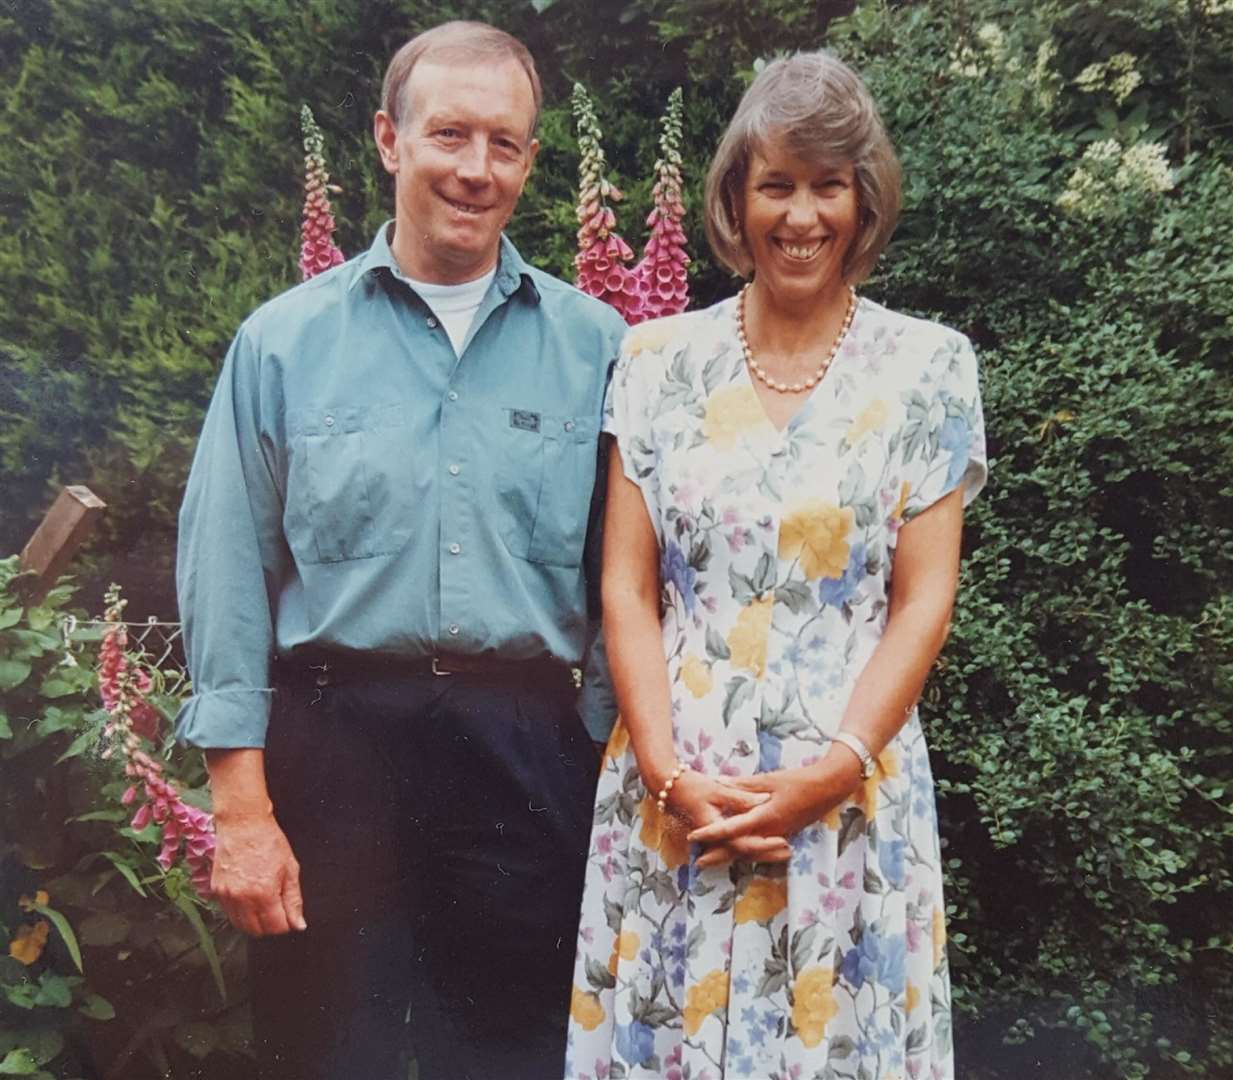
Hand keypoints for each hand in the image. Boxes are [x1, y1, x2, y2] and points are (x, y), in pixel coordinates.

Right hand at [211, 811, 305, 935]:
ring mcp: (226, 896)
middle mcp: (242, 899)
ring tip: (264, 904)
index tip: (290, 916)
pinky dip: (241, 913)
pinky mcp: (216, 891)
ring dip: (255, 922)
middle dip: (270, 926)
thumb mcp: (290, 868)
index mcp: (263, 893)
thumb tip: (299, 924)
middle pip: (257, 931)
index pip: (276, 927)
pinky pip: (229, 913)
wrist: (243, 824)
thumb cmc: (269, 841)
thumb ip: (294, 899)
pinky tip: (250, 898)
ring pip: (241, 926)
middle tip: (278, 910)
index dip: (286, 925)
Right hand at [666, 771, 791, 867]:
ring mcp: (714, 839)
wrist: (669, 788)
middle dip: (767, 854)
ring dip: (762, 852)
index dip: (764, 844)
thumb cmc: (692, 786)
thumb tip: (764, 799)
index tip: (784, 841)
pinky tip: (764, 843)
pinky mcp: (715, 834)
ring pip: (741, 851)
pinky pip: (735, 844)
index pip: (743, 843)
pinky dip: (751, 845)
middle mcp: (715, 839)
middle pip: (745, 852)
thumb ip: (741, 797)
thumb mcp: (717, 789)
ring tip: (784, 851)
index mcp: (716, 828)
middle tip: (789, 852)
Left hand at [687, 756, 860, 869]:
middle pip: (739, 848)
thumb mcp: (769, 779)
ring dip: (731, 855)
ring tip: (712, 860)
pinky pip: (761, 847)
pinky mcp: (785, 833)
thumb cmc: (799, 780)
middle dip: (718, 855)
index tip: (693, 837)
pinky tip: (739, 851)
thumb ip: (743, 784)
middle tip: (697, 863)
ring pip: (750, 850)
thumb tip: (718, 781)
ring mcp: (779, 834)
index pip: (732, 829)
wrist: (829, 787)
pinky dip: (747, 850)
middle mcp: (771, 831)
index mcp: (765, 817)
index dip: (711, 834)